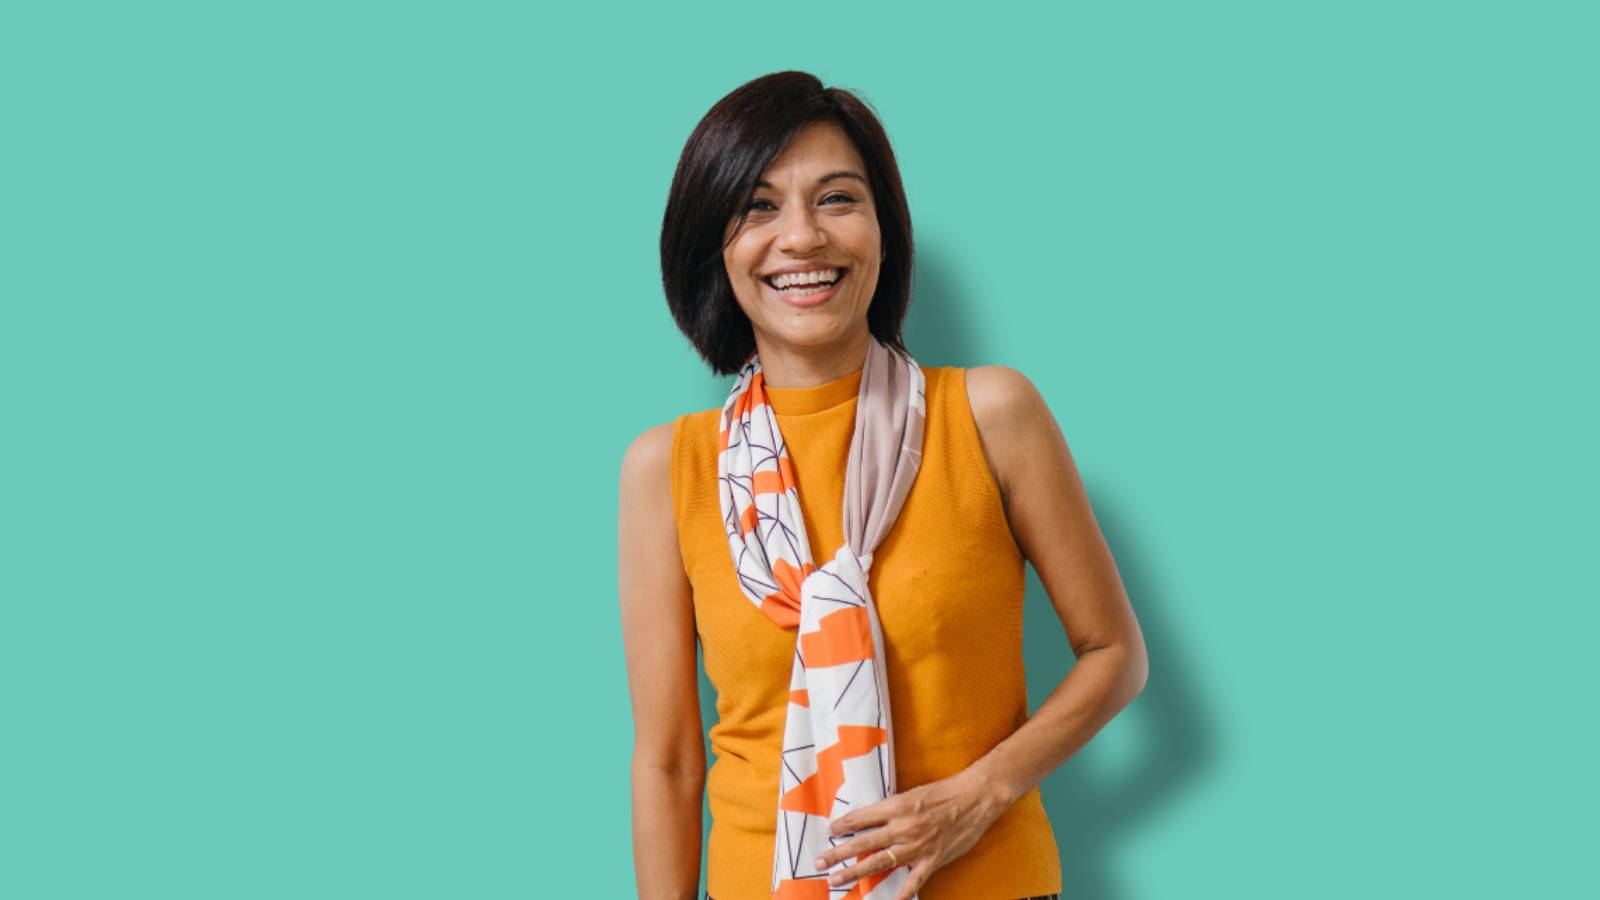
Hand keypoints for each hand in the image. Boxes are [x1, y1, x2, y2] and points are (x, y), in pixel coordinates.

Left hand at [813, 767, 1011, 899]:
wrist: (974, 798)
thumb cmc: (943, 793)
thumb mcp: (911, 794)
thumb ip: (891, 809)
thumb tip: (870, 820)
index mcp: (896, 806)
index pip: (861, 818)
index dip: (843, 825)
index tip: (830, 830)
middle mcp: (903, 827)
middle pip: (863, 843)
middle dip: (838, 853)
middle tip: (820, 862)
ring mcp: (917, 846)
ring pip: (879, 862)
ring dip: (855, 872)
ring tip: (837, 879)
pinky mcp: (932, 860)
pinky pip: (913, 882)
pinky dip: (901, 894)